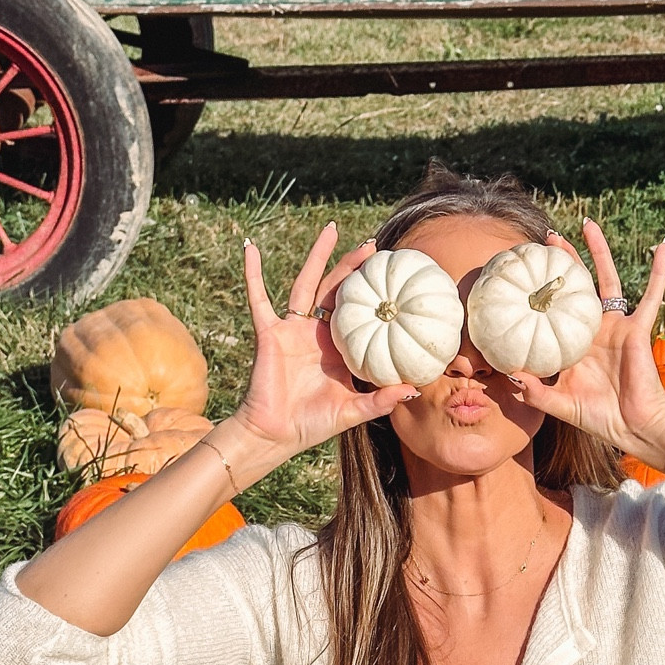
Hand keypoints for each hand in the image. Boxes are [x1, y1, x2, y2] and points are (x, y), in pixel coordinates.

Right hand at [233, 224, 418, 456]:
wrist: (275, 433)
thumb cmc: (311, 424)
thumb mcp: (352, 411)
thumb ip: (380, 400)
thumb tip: (413, 389)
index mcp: (337, 348)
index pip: (360, 314)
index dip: (374, 296)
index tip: (393, 276)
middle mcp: (316, 333)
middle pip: (337, 290)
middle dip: (353, 267)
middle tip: (374, 246)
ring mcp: (292, 329)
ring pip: (307, 283)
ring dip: (318, 256)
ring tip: (332, 230)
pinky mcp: (269, 331)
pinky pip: (259, 297)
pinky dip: (253, 274)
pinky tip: (251, 249)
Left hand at [505, 222, 664, 463]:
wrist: (633, 426)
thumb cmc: (599, 417)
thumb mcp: (559, 405)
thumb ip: (535, 392)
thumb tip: (509, 374)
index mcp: (574, 345)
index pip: (553, 310)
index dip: (541, 291)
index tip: (524, 270)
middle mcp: (593, 330)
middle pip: (576, 286)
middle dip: (564, 261)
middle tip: (548, 237)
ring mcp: (616, 326)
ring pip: (607, 280)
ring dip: (598, 252)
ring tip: (587, 225)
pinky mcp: (638, 328)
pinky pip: (652, 294)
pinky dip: (659, 271)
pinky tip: (663, 246)